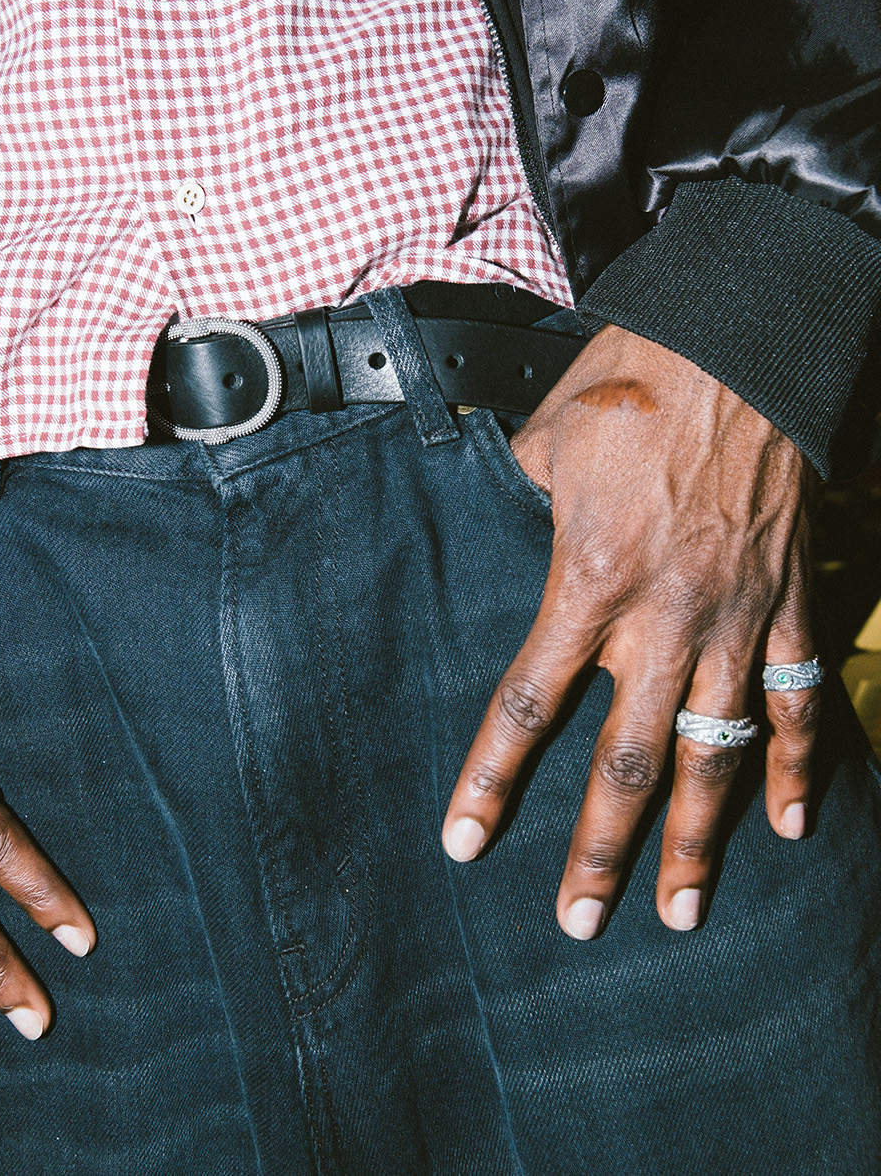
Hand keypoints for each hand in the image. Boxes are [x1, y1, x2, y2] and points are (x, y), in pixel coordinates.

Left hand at [441, 325, 816, 937]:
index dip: (492, 780)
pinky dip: (796, 763)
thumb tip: (526, 517)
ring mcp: (733, 619)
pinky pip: (798, 700)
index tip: (466, 843)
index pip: (528, 705)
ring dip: (701, 840)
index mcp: (585, 581)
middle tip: (579, 921)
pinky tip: (788, 825)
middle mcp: (659, 619)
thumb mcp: (549, 439)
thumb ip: (530, 499)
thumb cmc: (633, 379)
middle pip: (625, 761)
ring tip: (686, 911)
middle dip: (600, 849)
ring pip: (715, 752)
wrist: (739, 344)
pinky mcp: (789, 604)